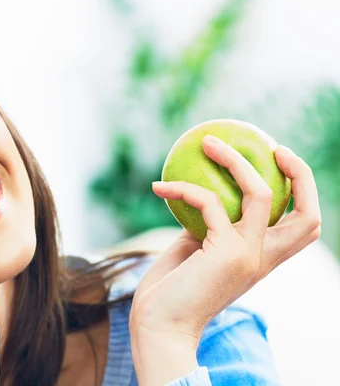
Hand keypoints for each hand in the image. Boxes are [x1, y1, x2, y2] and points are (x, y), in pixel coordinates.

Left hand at [128, 136, 320, 380]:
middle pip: (309, 215)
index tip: (278, 159)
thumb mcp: (195, 249)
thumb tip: (202, 192)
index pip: (303, 226)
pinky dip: (183, 188)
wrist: (158, 326)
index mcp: (261, 259)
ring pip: (261, 193)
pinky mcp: (225, 252)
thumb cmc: (170, 290)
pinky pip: (209, 202)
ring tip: (207, 142)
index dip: (303, 190)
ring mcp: (248, 255)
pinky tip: (158, 187)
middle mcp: (264, 258)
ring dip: (234, 160)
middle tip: (271, 145)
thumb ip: (208, 225)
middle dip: (301, 174)